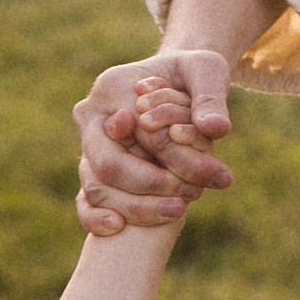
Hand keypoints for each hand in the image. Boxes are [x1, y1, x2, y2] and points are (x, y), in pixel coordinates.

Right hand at [73, 48, 234, 235]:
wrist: (173, 84)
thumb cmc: (189, 74)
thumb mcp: (207, 71)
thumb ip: (210, 96)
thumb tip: (215, 129)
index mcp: (111, 89)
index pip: (140, 134)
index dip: (176, 158)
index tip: (214, 174)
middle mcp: (91, 119)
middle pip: (110, 166)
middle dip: (153, 186)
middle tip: (194, 195)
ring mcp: (87, 148)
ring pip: (98, 188)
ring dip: (138, 207)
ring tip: (180, 211)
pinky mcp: (92, 172)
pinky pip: (85, 202)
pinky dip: (96, 219)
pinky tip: (118, 228)